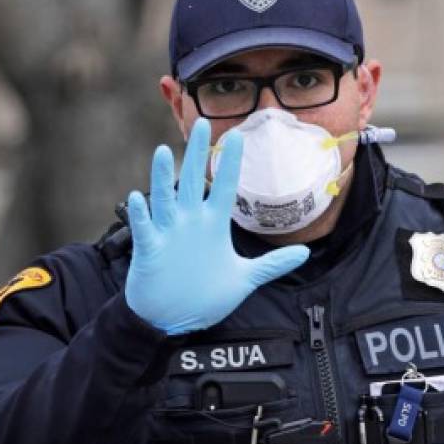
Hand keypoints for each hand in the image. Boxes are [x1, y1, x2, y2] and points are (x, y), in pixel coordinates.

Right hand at [124, 118, 308, 334]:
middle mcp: (190, 222)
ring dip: (162, 177)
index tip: (238, 135)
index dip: (231, 163)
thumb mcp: (244, 279)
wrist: (174, 320)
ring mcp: (168, 234)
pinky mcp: (150, 250)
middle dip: (197, 154)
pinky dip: (141, 215)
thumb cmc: (205, 296)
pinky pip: (144, 228)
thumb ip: (272, 265)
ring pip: (165, 199)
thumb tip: (305, 253)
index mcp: (212, 225)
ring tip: (162, 152)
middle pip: (193, 181)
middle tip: (201, 123)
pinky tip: (139, 198)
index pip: (225, 187)